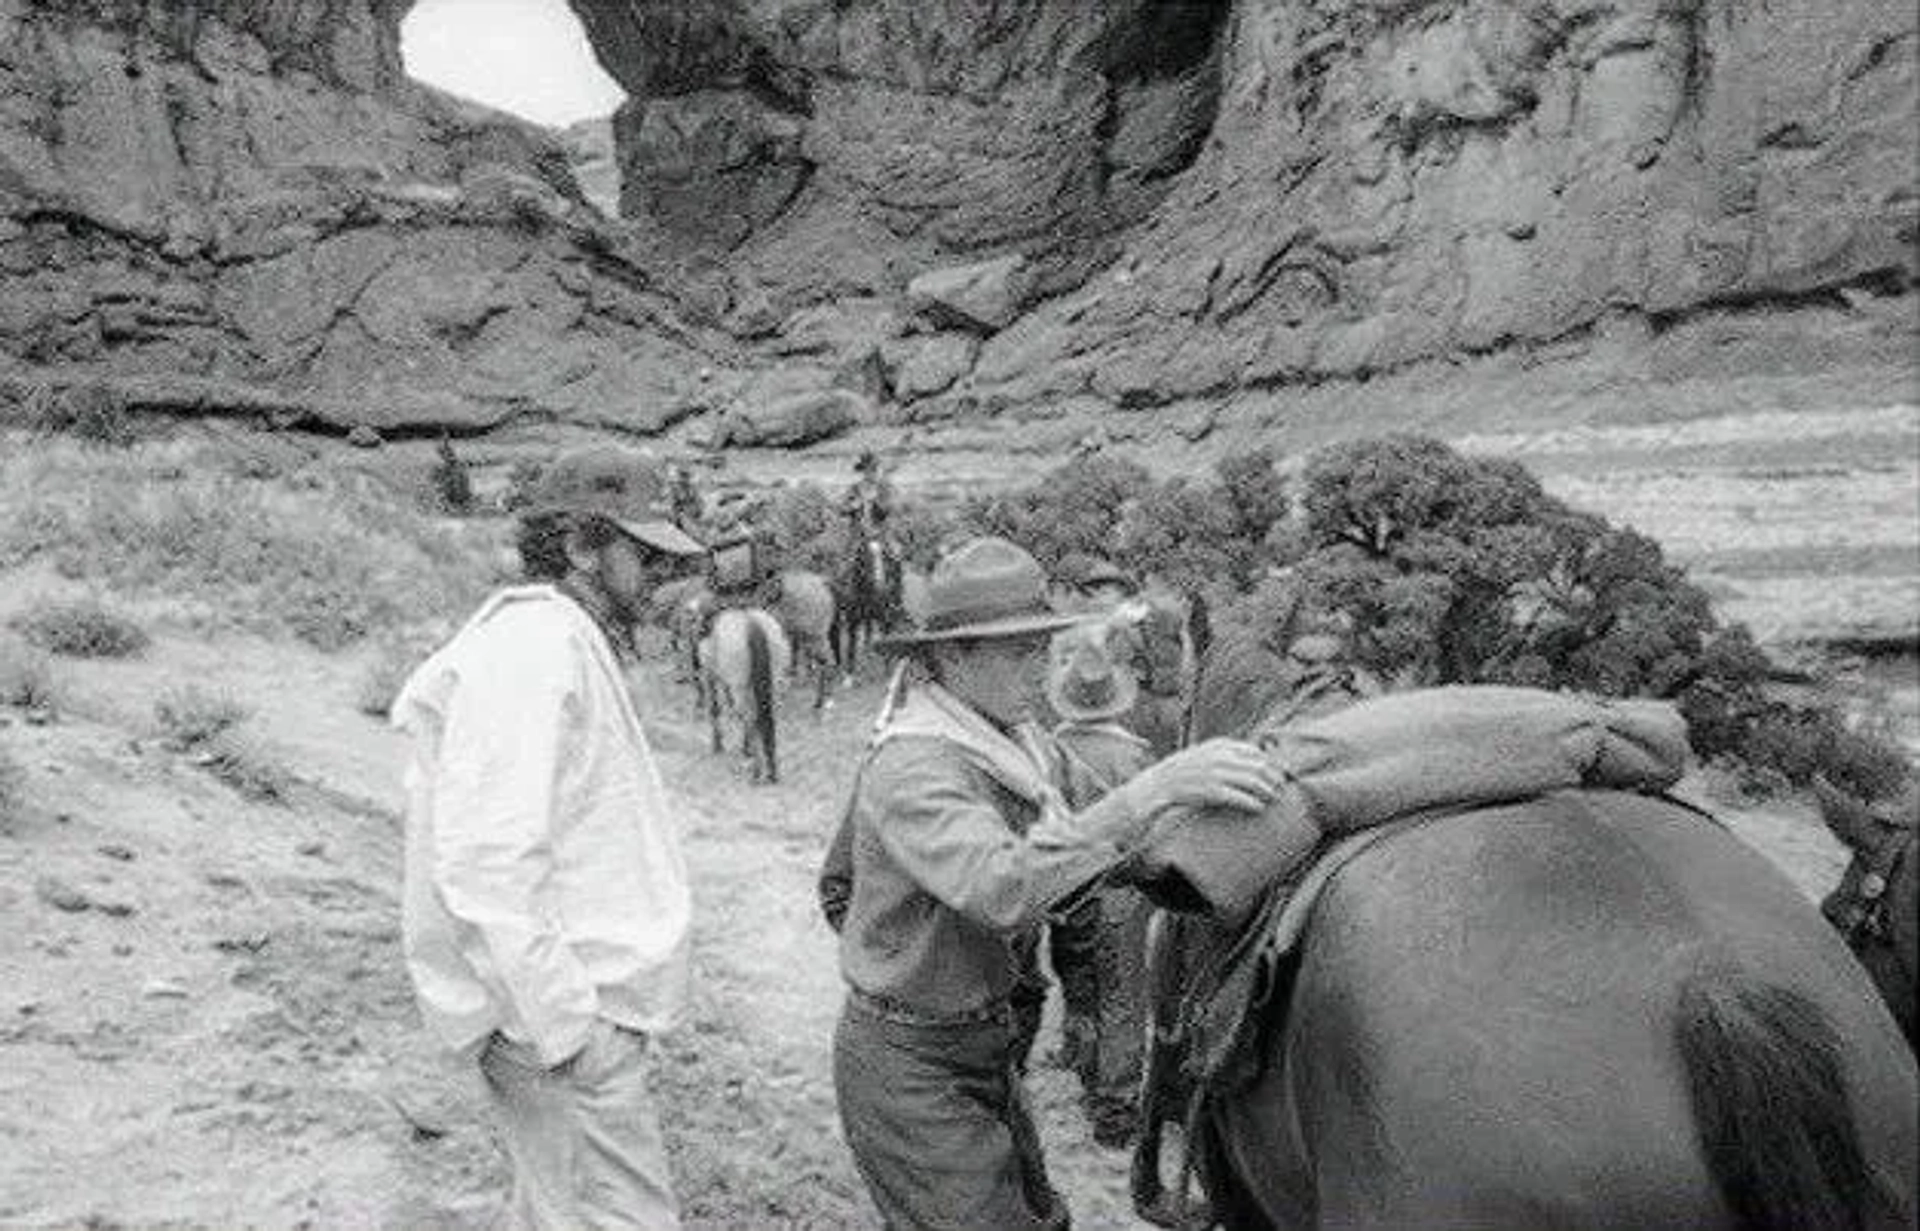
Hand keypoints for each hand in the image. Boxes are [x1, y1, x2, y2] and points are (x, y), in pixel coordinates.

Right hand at [1132, 738, 1281, 815]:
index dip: (1270, 764)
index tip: (1279, 776)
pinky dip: (1251, 803)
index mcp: (1219, 745)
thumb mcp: (1205, 755)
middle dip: (1273, 778)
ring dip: (1266, 790)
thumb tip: (1258, 762)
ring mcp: (1213, 773)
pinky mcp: (1208, 791)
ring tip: (1273, 799)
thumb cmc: (1183, 774)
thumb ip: (1228, 755)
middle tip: (1280, 790)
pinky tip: (1258, 809)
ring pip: (1251, 780)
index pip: (1255, 752)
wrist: (1155, 786)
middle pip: (1257, 765)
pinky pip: (1237, 797)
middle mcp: (1217, 756)